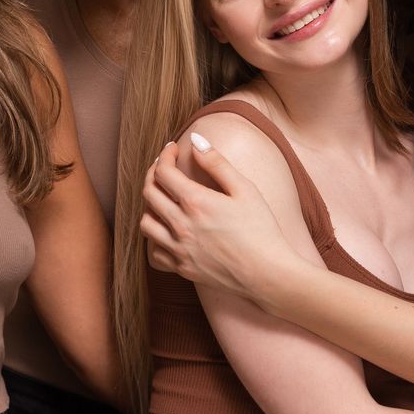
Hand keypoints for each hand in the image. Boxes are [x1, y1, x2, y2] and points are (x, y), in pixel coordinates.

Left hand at [139, 135, 287, 302]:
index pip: (163, 171)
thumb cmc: (262, 230)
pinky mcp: (182, 269)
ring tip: (164, 200)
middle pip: (149, 193)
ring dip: (150, 207)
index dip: (164, 155)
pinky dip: (155, 239)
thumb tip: (195, 139)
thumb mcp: (245, 189)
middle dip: (153, 174)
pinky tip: (167, 232)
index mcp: (196, 203)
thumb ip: (217, 163)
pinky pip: (154, 253)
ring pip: (145, 223)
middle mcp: (181, 226)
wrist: (268, 274)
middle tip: (164, 167)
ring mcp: (179, 250)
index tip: (172, 149)